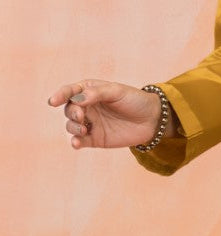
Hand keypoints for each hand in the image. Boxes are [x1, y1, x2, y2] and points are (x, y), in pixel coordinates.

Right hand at [47, 79, 170, 149]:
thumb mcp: (117, 91)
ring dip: (72, 128)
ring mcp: (90, 123)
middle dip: (71, 112)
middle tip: (81, 116)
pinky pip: (80, 141)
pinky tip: (77, 143)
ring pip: (71, 126)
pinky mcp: (95, 138)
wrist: (152, 119)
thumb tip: (77, 99)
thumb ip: (96, 94)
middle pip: (69, 109)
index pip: (70, 92)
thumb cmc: (135, 100)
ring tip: (83, 129)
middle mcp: (87, 107)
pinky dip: (75, 142)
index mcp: (90, 91)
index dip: (59, 95)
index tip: (53, 101)